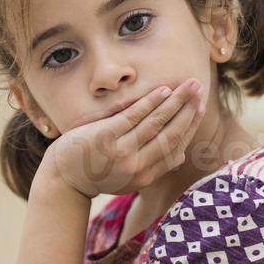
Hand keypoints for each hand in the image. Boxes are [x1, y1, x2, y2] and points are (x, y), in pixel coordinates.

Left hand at [44, 78, 205, 197]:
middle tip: (200, 89)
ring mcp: (121, 152)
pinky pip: (133, 116)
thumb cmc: (97, 173)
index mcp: (145, 177)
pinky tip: (163, 90)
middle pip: (171, 134)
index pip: (175, 147)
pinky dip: (150, 102)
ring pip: (155, 123)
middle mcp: (137, 167)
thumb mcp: (128, 178)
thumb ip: (153, 167)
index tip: (200, 107)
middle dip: (188, 109)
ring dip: (175, 102)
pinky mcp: (105, 137)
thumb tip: (181, 155)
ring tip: (189, 85)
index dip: (190, 126)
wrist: (63, 178)